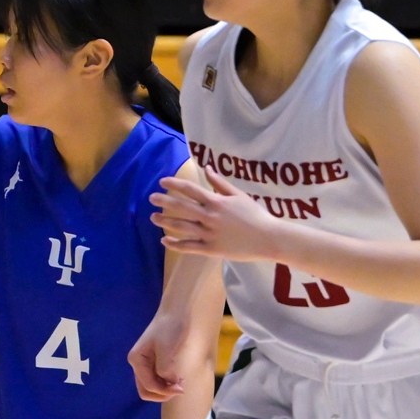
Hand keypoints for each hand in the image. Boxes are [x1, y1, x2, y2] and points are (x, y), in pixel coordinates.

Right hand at [129, 311, 196, 401]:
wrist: (178, 314)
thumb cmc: (172, 328)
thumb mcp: (167, 349)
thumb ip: (165, 369)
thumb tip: (170, 384)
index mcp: (137, 360)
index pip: (148, 385)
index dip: (165, 391)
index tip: (182, 388)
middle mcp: (138, 364)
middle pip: (147, 391)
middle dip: (163, 393)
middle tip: (180, 388)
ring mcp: (145, 365)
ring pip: (152, 388)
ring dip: (165, 390)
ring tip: (180, 383)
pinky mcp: (154, 364)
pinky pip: (157, 381)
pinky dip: (167, 384)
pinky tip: (178, 378)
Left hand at [152, 168, 285, 261]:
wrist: (269, 239)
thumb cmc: (256, 215)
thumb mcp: (239, 196)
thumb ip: (220, 183)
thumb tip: (206, 169)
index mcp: (217, 202)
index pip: (190, 190)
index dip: (175, 184)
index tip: (162, 182)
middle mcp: (210, 217)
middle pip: (182, 207)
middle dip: (164, 202)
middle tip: (151, 199)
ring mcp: (210, 234)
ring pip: (182, 227)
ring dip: (166, 221)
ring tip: (153, 218)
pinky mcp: (212, 249)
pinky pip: (190, 247)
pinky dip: (176, 244)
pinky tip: (165, 240)